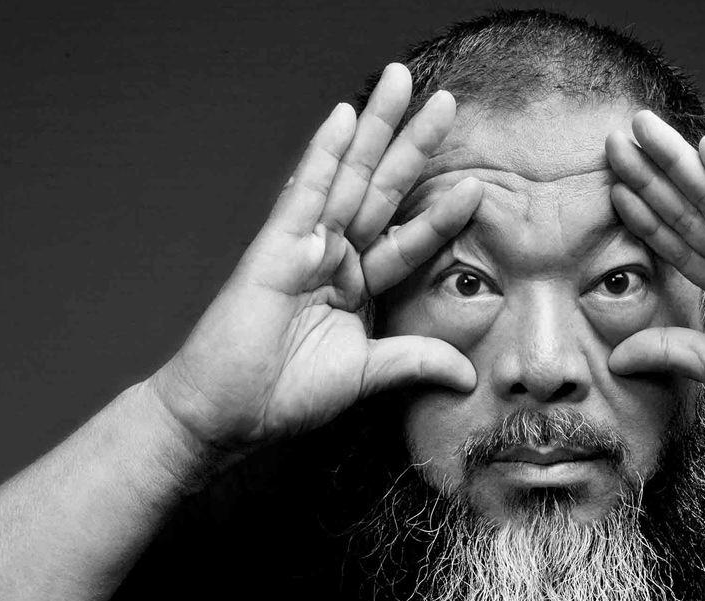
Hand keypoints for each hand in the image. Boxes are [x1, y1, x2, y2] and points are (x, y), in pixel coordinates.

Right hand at [149, 64, 482, 452]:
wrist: (226, 415)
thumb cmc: (283, 394)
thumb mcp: (366, 376)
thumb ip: (416, 362)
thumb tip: (468, 377)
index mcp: (357, 284)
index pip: (409, 240)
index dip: (441, 214)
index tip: (478, 187)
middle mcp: (334, 256)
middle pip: (384, 191)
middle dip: (413, 143)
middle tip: (448, 100)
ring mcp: (304, 246)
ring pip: (349, 178)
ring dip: (374, 129)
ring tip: (399, 81)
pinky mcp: (275, 248)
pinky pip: (305, 194)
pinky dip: (323, 155)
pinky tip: (343, 117)